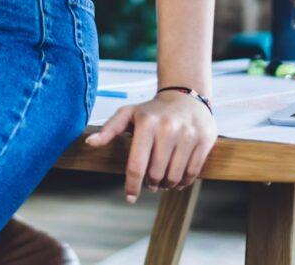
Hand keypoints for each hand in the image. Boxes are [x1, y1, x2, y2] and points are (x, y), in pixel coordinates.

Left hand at [83, 89, 216, 202]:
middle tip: (151, 181)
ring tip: (163, 179)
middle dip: (151, 183)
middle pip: (155, 174)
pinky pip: (192, 172)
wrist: (186, 96)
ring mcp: (188, 134)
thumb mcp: (128, 114)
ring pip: (174, 176)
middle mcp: (168, 128)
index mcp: (146, 123)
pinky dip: (183, 181)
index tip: (129, 197)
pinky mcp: (204, 139)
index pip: (136, 165)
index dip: (131, 186)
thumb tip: (90, 143)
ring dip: (167, 184)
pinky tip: (178, 179)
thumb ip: (109, 129)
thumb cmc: (153, 111)